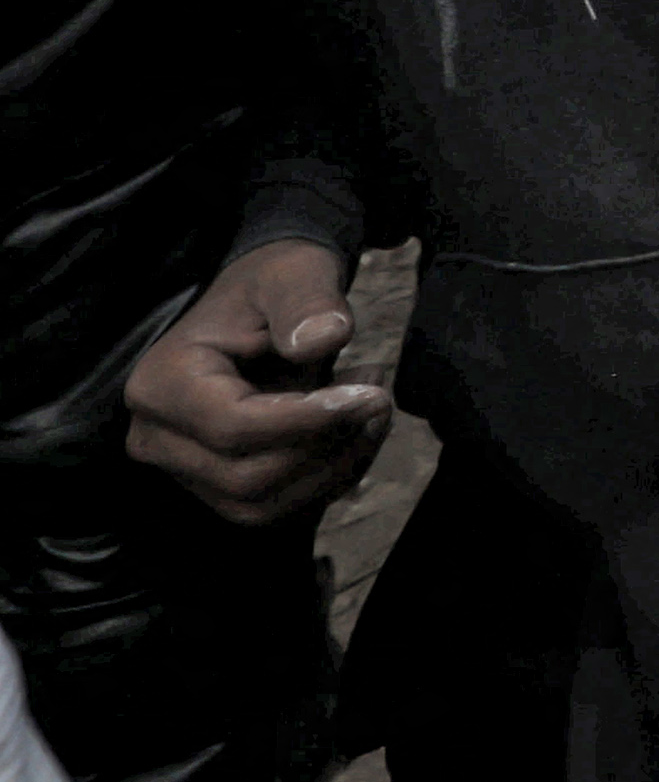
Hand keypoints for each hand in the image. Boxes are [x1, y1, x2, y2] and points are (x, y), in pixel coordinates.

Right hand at [126, 241, 381, 523]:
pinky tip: (355, 436)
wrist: (262, 305)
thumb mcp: (295, 272)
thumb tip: (322, 340)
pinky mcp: (212, 486)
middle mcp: (155, 436)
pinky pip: (272, 509)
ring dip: (333, 469)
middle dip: (327, 446)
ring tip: (373, 412)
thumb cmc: (274, 283)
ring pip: (260, 505)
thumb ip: (306, 301)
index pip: (234, 427)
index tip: (373, 394)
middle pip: (246, 477)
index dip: (310, 420)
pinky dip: (325, 482)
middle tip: (380, 395)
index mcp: (162, 382)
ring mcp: (180, 468)